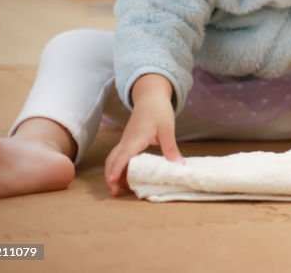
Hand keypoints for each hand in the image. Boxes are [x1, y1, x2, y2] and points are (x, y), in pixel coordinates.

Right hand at [104, 74, 183, 196]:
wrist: (150, 97)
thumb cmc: (158, 111)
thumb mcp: (167, 129)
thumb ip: (171, 148)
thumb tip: (178, 166)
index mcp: (135, 139)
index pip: (122, 156)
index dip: (116, 170)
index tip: (112, 182)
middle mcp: (126, 141)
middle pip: (112, 160)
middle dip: (111, 176)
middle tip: (116, 192)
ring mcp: (125, 141)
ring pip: (114, 159)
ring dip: (114, 173)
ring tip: (121, 188)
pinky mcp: (128, 142)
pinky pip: (119, 157)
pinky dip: (119, 167)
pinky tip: (128, 176)